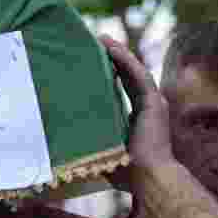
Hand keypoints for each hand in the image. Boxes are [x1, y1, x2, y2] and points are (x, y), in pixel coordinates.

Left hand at [98, 35, 174, 177]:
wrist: (148, 179)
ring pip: (134, 71)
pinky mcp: (154, 102)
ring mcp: (153, 104)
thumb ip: (91, 144)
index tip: (94, 61)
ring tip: (102, 39)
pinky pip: (139, 75)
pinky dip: (126, 60)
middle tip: (96, 43)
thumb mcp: (104, 152)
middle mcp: (147, 108)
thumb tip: (64, 147)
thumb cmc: (126, 174)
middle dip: (113, 58)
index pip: (122, 90)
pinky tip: (113, 48)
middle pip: (128, 76)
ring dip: (119, 54)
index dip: (110, 74)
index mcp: (137, 119)